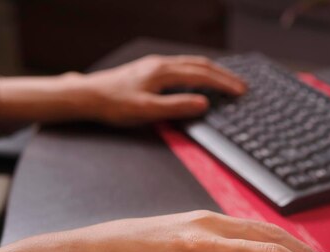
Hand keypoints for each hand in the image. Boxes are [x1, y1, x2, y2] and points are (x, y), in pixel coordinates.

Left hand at [83, 55, 246, 125]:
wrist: (88, 96)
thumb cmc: (114, 105)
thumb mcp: (146, 111)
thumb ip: (176, 107)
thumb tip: (203, 103)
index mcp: (163, 72)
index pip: (202, 76)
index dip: (224, 84)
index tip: (240, 91)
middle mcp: (161, 64)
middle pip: (201, 65)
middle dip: (224, 75)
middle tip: (242, 85)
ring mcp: (155, 64)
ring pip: (192, 63)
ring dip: (213, 71)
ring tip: (228, 80)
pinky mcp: (150, 69)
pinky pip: (182, 65)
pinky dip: (199, 71)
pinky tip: (200, 78)